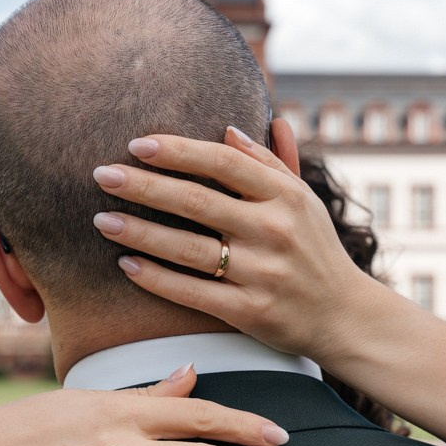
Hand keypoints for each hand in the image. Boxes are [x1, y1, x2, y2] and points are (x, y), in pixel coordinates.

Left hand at [90, 122, 387, 359]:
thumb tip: (227, 128)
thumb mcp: (303, 201)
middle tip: (102, 174)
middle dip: (144, 186)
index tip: (137, 144)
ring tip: (102, 220)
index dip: (178, 151)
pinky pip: (192, 292)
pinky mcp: (250, 311)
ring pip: (189, 249)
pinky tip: (127, 264)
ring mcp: (262, 274)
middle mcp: (275, 231)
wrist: (344, 316)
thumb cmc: (314, 250)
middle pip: (198, 202)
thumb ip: (268, 163)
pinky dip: (157, 278)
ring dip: (140, 233)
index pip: (224, 163)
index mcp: (286, 197)